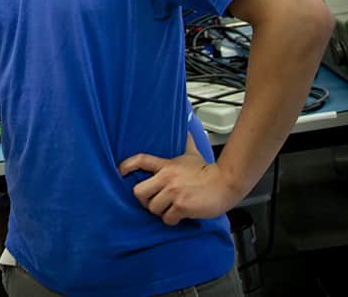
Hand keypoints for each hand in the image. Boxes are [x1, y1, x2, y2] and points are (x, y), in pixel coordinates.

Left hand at [118, 134, 243, 225]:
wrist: (226, 183)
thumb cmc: (208, 171)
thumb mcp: (192, 154)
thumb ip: (186, 142)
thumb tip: (185, 127)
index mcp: (166, 165)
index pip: (140, 160)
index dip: (126, 166)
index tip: (121, 172)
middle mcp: (167, 178)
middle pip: (139, 192)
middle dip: (144, 200)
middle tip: (153, 201)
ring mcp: (173, 192)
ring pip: (153, 208)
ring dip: (160, 211)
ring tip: (170, 208)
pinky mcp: (181, 206)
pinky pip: (167, 218)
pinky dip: (172, 220)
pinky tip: (179, 215)